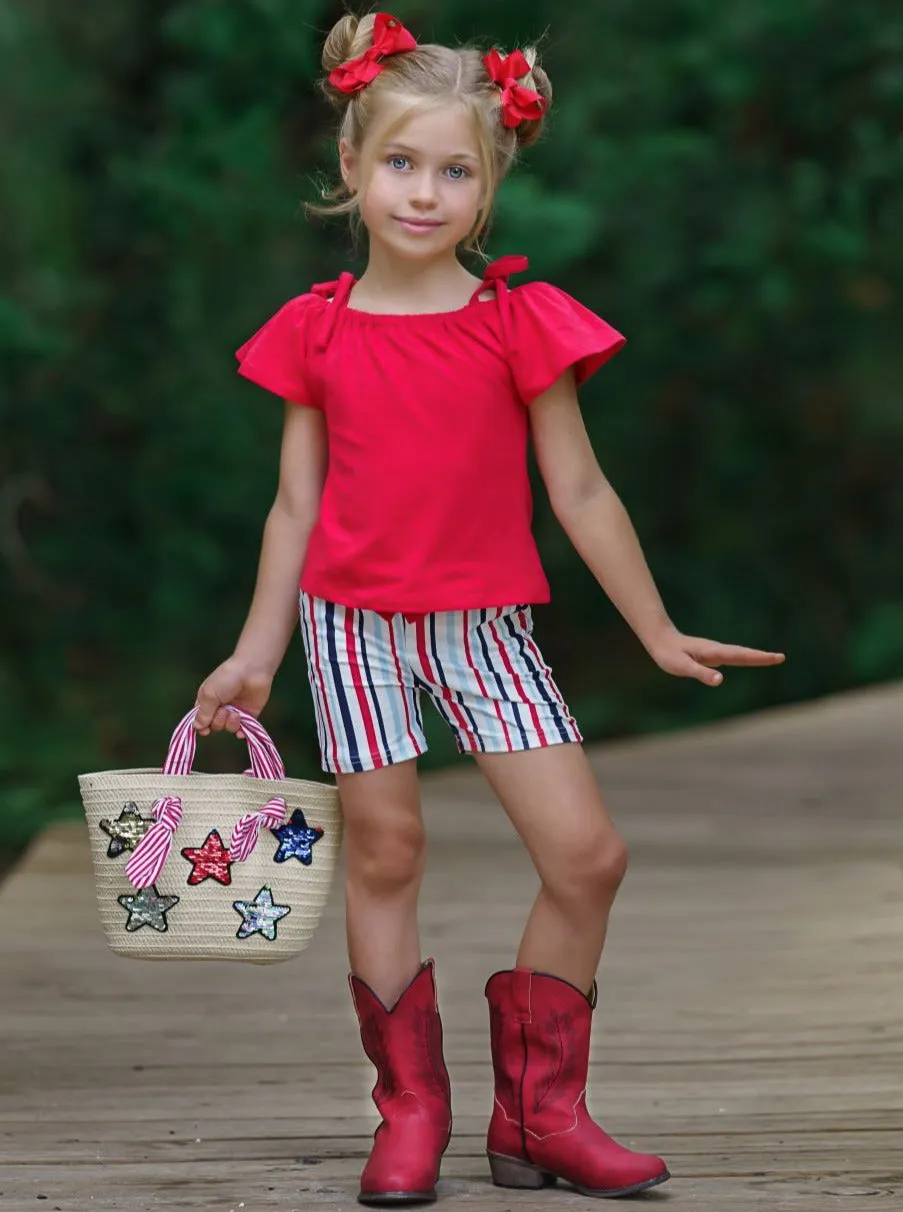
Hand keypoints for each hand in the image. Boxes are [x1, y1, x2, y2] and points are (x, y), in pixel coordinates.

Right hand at [194, 657, 273, 735]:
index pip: (201, 719)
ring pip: (228, 728)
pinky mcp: (249, 714)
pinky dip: (242, 731)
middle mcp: (220, 707)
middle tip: (224, 709)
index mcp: (207, 700)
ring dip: (230, 723)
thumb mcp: (210, 694)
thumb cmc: (227, 678)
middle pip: (214, 725)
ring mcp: (235, 711)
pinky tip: (242, 730)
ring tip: (235, 712)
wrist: (252, 670)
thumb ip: (203, 713)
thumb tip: (196, 727)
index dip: (202, 726)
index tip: (205, 730)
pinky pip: (243, 729)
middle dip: (218, 721)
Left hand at [647, 628, 784, 686]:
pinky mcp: (712, 655)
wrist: (660, 640)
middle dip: (762, 657)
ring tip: (774, 658)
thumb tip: (721, 680)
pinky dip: (746, 658)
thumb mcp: (682, 667)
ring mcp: (716, 652)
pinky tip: (750, 660)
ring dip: (756, 657)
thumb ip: (701, 673)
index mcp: (713, 652)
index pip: (740, 656)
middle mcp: (717, 650)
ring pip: (740, 654)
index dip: (758, 657)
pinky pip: (733, 657)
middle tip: (782, 658)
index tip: (776, 657)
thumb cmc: (669, 655)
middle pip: (744, 654)